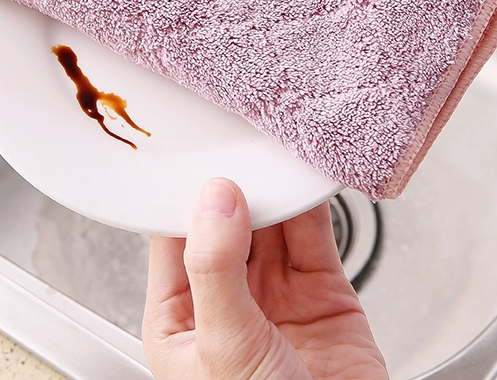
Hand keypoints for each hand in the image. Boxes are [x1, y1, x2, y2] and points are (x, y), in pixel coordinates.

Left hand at [142, 178, 387, 379]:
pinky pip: (314, 235)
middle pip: (226, 222)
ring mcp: (276, 294)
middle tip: (241, 148)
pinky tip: (305, 181)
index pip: (174, 238)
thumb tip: (214, 201)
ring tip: (274, 155)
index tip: (196, 155)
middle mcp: (227, 299)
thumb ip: (216, 269)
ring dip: (273, 190)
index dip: (185, 196)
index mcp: (182, 317)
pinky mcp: (322, 291)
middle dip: (235, 186)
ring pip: (270, 224)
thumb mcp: (225, 348)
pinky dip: (311, 204)